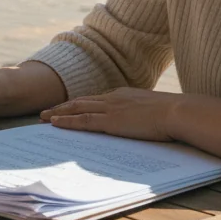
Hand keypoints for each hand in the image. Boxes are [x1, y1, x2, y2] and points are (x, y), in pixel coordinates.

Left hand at [40, 88, 179, 141]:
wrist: (178, 112)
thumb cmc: (173, 115)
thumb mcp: (155, 112)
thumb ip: (144, 116)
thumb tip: (144, 124)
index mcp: (124, 95)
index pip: (96, 100)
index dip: (80, 104)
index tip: (68, 108)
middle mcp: (113, 98)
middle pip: (82, 101)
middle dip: (63, 106)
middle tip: (46, 111)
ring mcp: (111, 108)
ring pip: (77, 109)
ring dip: (58, 113)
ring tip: (43, 117)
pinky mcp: (110, 121)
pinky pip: (82, 120)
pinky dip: (66, 121)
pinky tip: (54, 123)